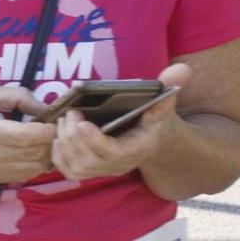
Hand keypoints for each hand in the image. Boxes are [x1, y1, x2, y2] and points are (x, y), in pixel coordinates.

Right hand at [0, 84, 57, 184]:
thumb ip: (17, 96)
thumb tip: (44, 107)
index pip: (30, 136)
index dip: (50, 129)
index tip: (57, 119)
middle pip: (38, 153)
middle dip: (53, 140)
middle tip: (56, 127)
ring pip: (37, 167)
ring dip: (48, 153)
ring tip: (46, 139)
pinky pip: (28, 174)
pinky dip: (38, 163)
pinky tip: (34, 151)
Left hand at [51, 64, 187, 181]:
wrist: (153, 138)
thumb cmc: (155, 118)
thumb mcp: (164, 102)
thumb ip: (170, 86)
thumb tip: (181, 69)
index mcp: (138, 147)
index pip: (113, 152)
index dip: (94, 140)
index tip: (81, 122)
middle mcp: (121, 163)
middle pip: (90, 161)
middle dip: (73, 137)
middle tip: (69, 114)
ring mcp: (105, 169)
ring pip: (77, 167)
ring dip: (64, 144)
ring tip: (63, 121)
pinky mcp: (92, 169)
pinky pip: (70, 171)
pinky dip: (59, 156)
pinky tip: (58, 137)